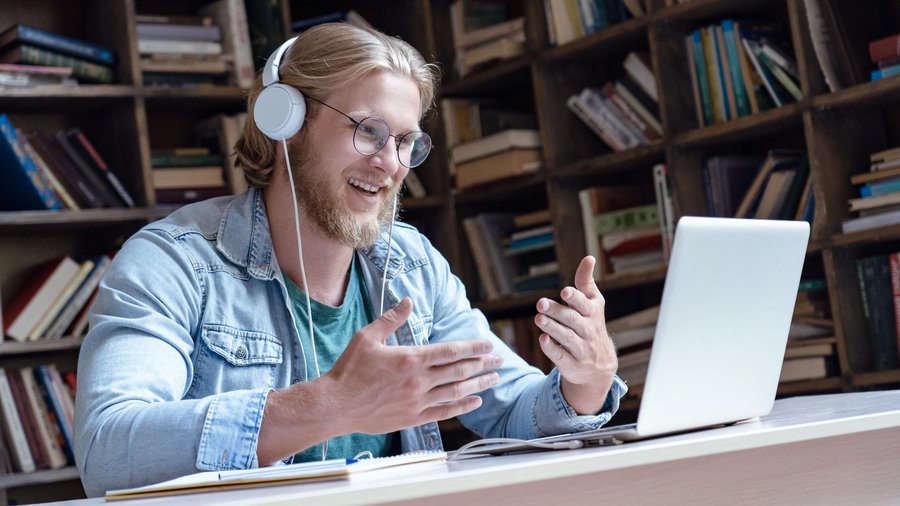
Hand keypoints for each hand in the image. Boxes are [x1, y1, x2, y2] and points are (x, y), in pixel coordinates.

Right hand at [325, 297, 501, 434]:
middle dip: (483, 364)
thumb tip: (408, 301)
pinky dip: (463, 406)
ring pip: (456, 391)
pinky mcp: (413, 418)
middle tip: (500, 360)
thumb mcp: (367, 337)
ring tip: (494, 378)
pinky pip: (445, 412)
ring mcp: (418, 401)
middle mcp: (419, 380)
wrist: (335, 404)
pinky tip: (476, 401)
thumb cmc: (349, 370)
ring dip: (479, 384)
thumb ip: (391, 319)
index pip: (451, 351)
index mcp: (411, 358)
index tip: (488, 345)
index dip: (473, 347)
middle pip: (460, 370)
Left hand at [534, 256, 616, 413]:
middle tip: (540, 303)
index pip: (584, 304)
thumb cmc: (590, 325)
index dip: (575, 297)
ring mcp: (581, 349)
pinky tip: (543, 339)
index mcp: (593, 313)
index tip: (565, 291)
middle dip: (557, 311)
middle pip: (573, 320)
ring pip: (567, 337)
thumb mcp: (592, 304)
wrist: (599, 367)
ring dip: (552, 328)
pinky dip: (552, 348)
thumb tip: (589, 257)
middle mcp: (589, 331)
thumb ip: (586, 282)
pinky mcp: (571, 364)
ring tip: (539, 318)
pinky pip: (561, 356)